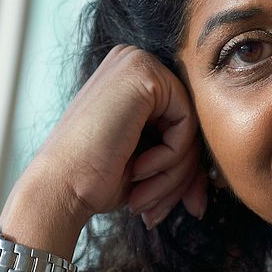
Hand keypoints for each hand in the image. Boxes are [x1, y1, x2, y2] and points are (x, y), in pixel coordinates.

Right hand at [16, 44, 208, 229]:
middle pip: (190, 122)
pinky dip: (170, 158)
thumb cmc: (92, 181)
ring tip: (144, 198)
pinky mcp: (144, 74)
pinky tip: (139, 170)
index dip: (184, 169)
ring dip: (174, 175)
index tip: (178, 206)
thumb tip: (212, 184)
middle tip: (158, 210)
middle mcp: (133, 61)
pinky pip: (187, 123)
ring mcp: (137, 63)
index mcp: (130, 78)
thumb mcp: (146, 165)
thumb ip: (180, 159)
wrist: (59, 189)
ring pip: (192, 125)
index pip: (181, 121)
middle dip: (182, 176)